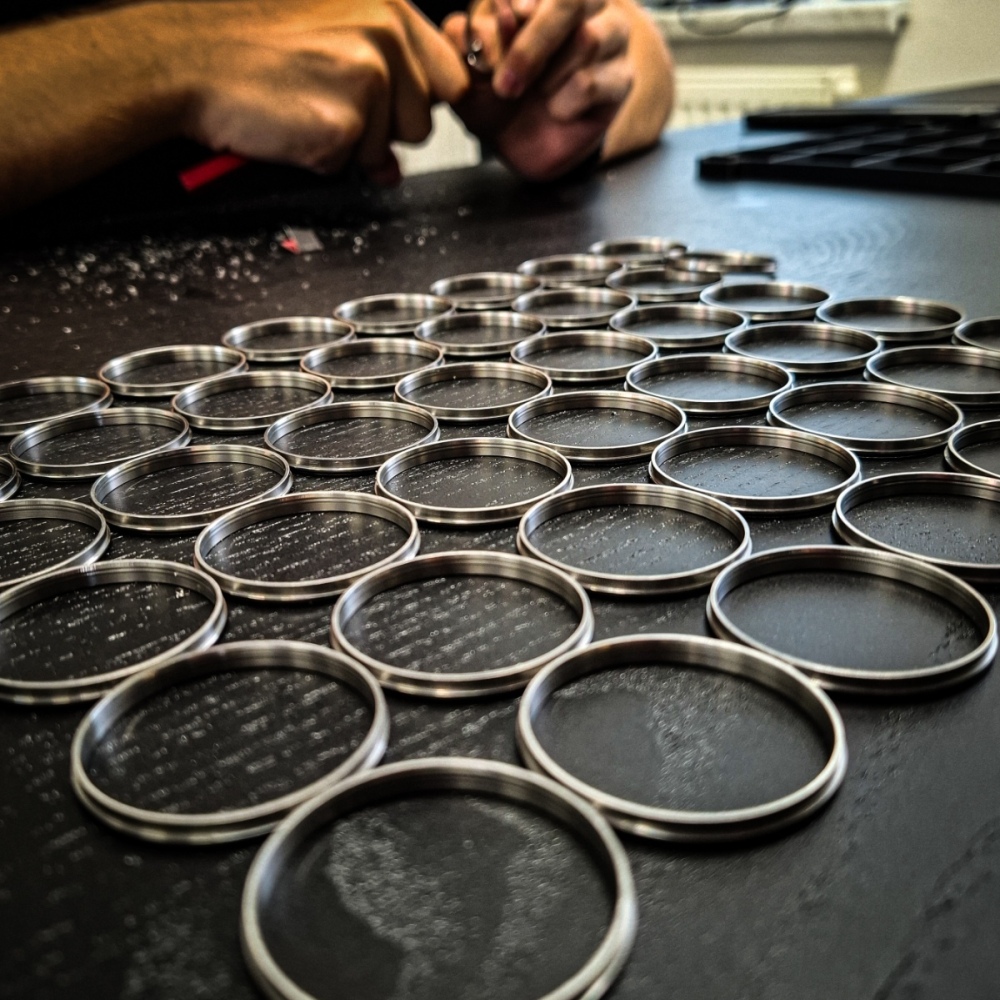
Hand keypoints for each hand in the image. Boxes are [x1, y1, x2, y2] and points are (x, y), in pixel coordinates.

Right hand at [182, 0, 469, 183]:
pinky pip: (351, 164)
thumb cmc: (244, 39)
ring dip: (354, 143)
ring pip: (393, 147)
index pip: (449, 74)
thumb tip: (402, 141)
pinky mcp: (343, 124)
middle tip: (333, 102)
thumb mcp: (327, 31)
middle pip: (426, 117)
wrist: (182, 56)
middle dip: (388, 126)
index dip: (418, 98)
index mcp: (386, 3)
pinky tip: (291, 123)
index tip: (391, 101)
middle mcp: (385, 33)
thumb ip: (384, 76)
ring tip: (306, 106)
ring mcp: (367, 78)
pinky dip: (321, 157)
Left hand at [444, 0, 632, 179]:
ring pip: (588, 39)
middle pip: (572, 0)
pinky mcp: (621, 78)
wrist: (523, 146)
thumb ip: (464, 39)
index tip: (504, 20)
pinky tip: (557, 111)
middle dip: (532, 42)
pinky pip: (592, 82)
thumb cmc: (497, 97)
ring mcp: (609, 37)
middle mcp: (583, 4)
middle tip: (505, 84)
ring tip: (534, 96)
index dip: (520, 1)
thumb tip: (477, 21)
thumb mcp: (468, 69)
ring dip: (548, 76)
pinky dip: (564, 102)